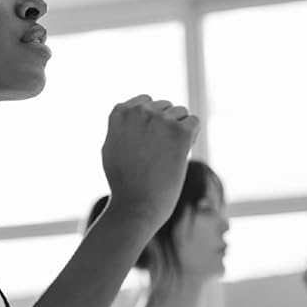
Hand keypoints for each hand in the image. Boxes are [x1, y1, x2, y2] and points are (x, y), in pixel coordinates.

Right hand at [101, 95, 200, 223]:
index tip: (149, 141)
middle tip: (158, 153)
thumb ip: (122, 126)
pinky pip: (194, 122)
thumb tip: (130, 110)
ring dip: (179, 131)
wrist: (137, 205)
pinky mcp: (180, 131)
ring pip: (180, 113)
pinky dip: (191, 137)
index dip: (151, 121)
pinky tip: (180, 154)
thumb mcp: (111, 147)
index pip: (146, 101)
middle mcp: (139, 111)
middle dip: (166, 126)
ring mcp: (160, 119)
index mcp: (120, 112)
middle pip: (165, 106)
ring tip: (167, 156)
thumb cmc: (123, 182)